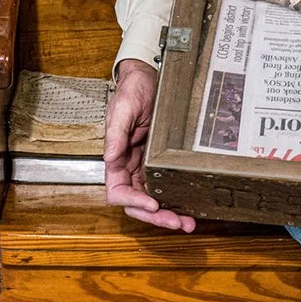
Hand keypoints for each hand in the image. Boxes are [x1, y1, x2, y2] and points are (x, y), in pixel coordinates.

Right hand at [105, 59, 193, 230]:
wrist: (150, 78)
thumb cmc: (132, 90)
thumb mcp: (123, 108)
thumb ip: (116, 134)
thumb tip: (109, 157)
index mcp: (116, 159)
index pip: (118, 192)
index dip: (133, 202)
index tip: (152, 203)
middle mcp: (129, 168)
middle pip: (138, 203)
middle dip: (156, 216)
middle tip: (177, 222)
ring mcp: (146, 168)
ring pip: (154, 201)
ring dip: (168, 215)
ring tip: (187, 223)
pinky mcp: (161, 164)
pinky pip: (166, 188)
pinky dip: (177, 201)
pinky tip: (190, 208)